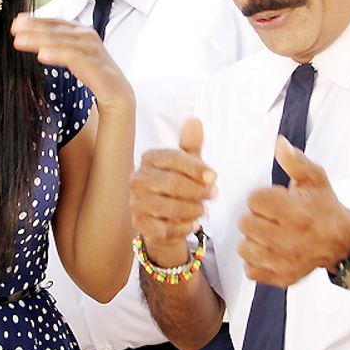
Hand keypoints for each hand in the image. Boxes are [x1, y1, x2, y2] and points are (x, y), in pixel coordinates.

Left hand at [10, 15, 134, 113]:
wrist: (117, 91)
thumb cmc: (92, 72)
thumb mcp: (72, 55)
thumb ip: (56, 44)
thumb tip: (30, 37)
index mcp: (80, 31)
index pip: (55, 22)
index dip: (36, 20)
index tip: (16, 22)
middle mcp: (87, 36)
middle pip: (55, 30)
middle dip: (33, 28)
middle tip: (14, 29)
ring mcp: (92, 49)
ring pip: (61, 41)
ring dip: (39, 40)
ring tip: (20, 41)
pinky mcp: (95, 64)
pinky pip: (73, 57)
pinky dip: (57, 54)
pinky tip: (42, 55)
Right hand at [130, 119, 216, 266]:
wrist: (164, 221)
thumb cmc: (177, 188)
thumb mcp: (187, 165)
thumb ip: (191, 145)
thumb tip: (194, 120)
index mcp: (149, 159)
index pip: (172, 158)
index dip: (195, 167)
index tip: (213, 176)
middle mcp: (138, 179)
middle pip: (171, 183)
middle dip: (197, 190)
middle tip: (213, 194)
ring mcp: (136, 202)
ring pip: (168, 207)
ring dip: (191, 210)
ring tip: (202, 209)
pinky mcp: (140, 224)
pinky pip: (165, 228)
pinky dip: (182, 228)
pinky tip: (193, 224)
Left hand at [237, 136, 349, 287]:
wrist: (343, 242)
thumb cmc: (324, 206)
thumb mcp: (315, 179)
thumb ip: (295, 161)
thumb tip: (279, 143)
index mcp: (297, 213)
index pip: (254, 201)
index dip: (262, 198)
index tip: (276, 201)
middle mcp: (290, 240)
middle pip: (245, 224)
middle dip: (256, 218)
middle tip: (273, 218)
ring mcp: (285, 263)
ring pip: (244, 248)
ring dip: (253, 240)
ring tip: (270, 234)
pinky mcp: (282, 278)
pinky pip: (250, 270)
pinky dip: (256, 261)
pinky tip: (270, 251)